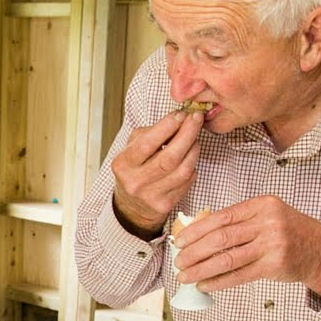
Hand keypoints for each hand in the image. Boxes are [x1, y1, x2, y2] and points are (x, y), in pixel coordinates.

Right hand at [110, 109, 204, 237]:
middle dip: (187, 135)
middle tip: (197, 119)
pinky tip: (189, 159)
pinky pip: (187, 181)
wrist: (132, 205)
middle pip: (169, 158)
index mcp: (123, 164)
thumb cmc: (135, 169)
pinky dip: (192, 166)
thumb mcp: (132, 148)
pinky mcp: (165, 205)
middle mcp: (135, 182)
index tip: (181, 115)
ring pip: (183, 170)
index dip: (167, 127)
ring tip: (195, 139)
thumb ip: (151, 133)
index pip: (147, 144)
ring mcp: (150, 196)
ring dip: (194, 150)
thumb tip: (178, 120)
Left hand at [173, 196, 320, 296]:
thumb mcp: (266, 215)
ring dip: (202, 269)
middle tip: (178, 261)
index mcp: (261, 205)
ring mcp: (272, 244)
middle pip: (221, 238)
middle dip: (194, 252)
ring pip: (228, 259)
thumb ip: (238, 221)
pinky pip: (239, 275)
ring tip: (185, 276)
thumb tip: (197, 233)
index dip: (196, 230)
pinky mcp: (274, 265)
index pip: (221, 217)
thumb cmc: (288, 231)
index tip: (180, 240)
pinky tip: (205, 284)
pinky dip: (219, 281)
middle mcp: (267, 222)